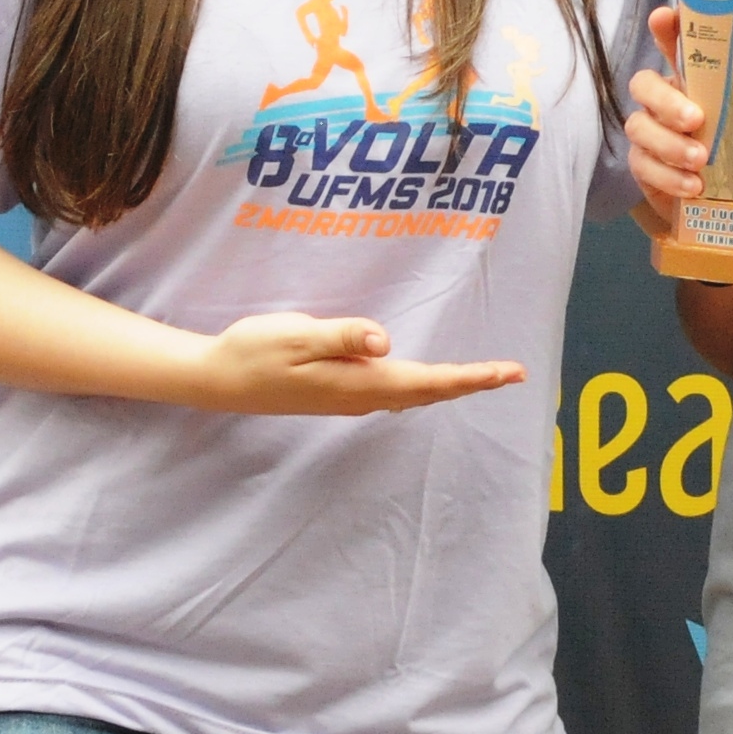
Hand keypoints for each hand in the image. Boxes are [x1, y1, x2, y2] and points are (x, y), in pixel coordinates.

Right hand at [182, 314, 522, 416]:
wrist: (219, 379)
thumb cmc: (256, 351)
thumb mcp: (298, 335)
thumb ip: (343, 336)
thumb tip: (384, 340)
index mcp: (360, 382)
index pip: (429, 382)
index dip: (472, 377)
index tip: (509, 372)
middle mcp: (361, 397)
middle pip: (429, 392)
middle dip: (471, 382)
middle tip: (513, 373)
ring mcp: (350, 398)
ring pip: (413, 395)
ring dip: (449, 386)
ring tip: (483, 376)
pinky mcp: (338, 393)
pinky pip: (394, 393)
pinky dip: (423, 387)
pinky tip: (427, 381)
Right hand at [626, 3, 732, 240]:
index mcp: (698, 80)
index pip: (674, 44)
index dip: (665, 28)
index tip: (664, 17)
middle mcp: (667, 100)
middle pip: (644, 83)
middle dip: (665, 99)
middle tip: (696, 119)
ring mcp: (652, 133)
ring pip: (639, 126)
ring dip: (669, 144)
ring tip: (700, 162)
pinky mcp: (645, 167)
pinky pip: (644, 165)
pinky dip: (668, 176)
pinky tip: (694, 187)